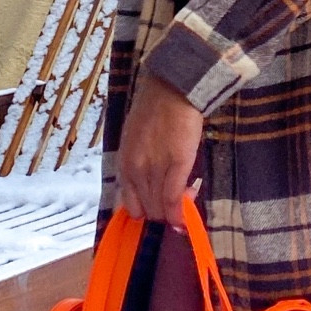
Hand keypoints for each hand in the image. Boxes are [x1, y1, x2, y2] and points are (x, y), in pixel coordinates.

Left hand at [118, 71, 204, 224]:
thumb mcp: (134, 143)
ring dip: (173, 213)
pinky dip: (179, 212)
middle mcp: (136, 170)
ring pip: (161, 207)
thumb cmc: (153, 112)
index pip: (130, 205)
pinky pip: (175, 197)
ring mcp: (156, 168)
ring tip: (186, 199)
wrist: (171, 91)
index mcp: (124, 165)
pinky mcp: (178, 164)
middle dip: (162, 213)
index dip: (146, 212)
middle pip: (147, 209)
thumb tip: (148, 186)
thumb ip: (137, 165)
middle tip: (177, 203)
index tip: (158, 208)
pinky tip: (184, 219)